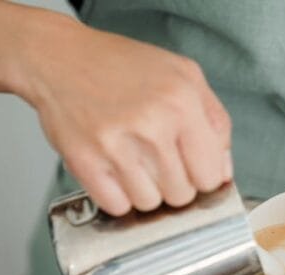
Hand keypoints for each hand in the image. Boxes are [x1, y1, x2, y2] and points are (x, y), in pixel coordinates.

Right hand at [17, 17, 231, 214]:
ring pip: (151, 204)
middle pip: (182, 195)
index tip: (191, 168)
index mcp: (182, 103)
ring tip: (134, 162)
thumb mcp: (185, 75)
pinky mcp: (85, 162)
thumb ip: (215, 122)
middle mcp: (152, 125)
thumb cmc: (123, 66)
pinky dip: (117, 196)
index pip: (211, 176)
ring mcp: (116, 146)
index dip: (202, 177)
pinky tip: (115, 171)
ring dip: (145, 191)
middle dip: (174, 184)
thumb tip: (224, 172)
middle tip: (157, 160)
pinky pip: (117, 206)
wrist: (60, 58)